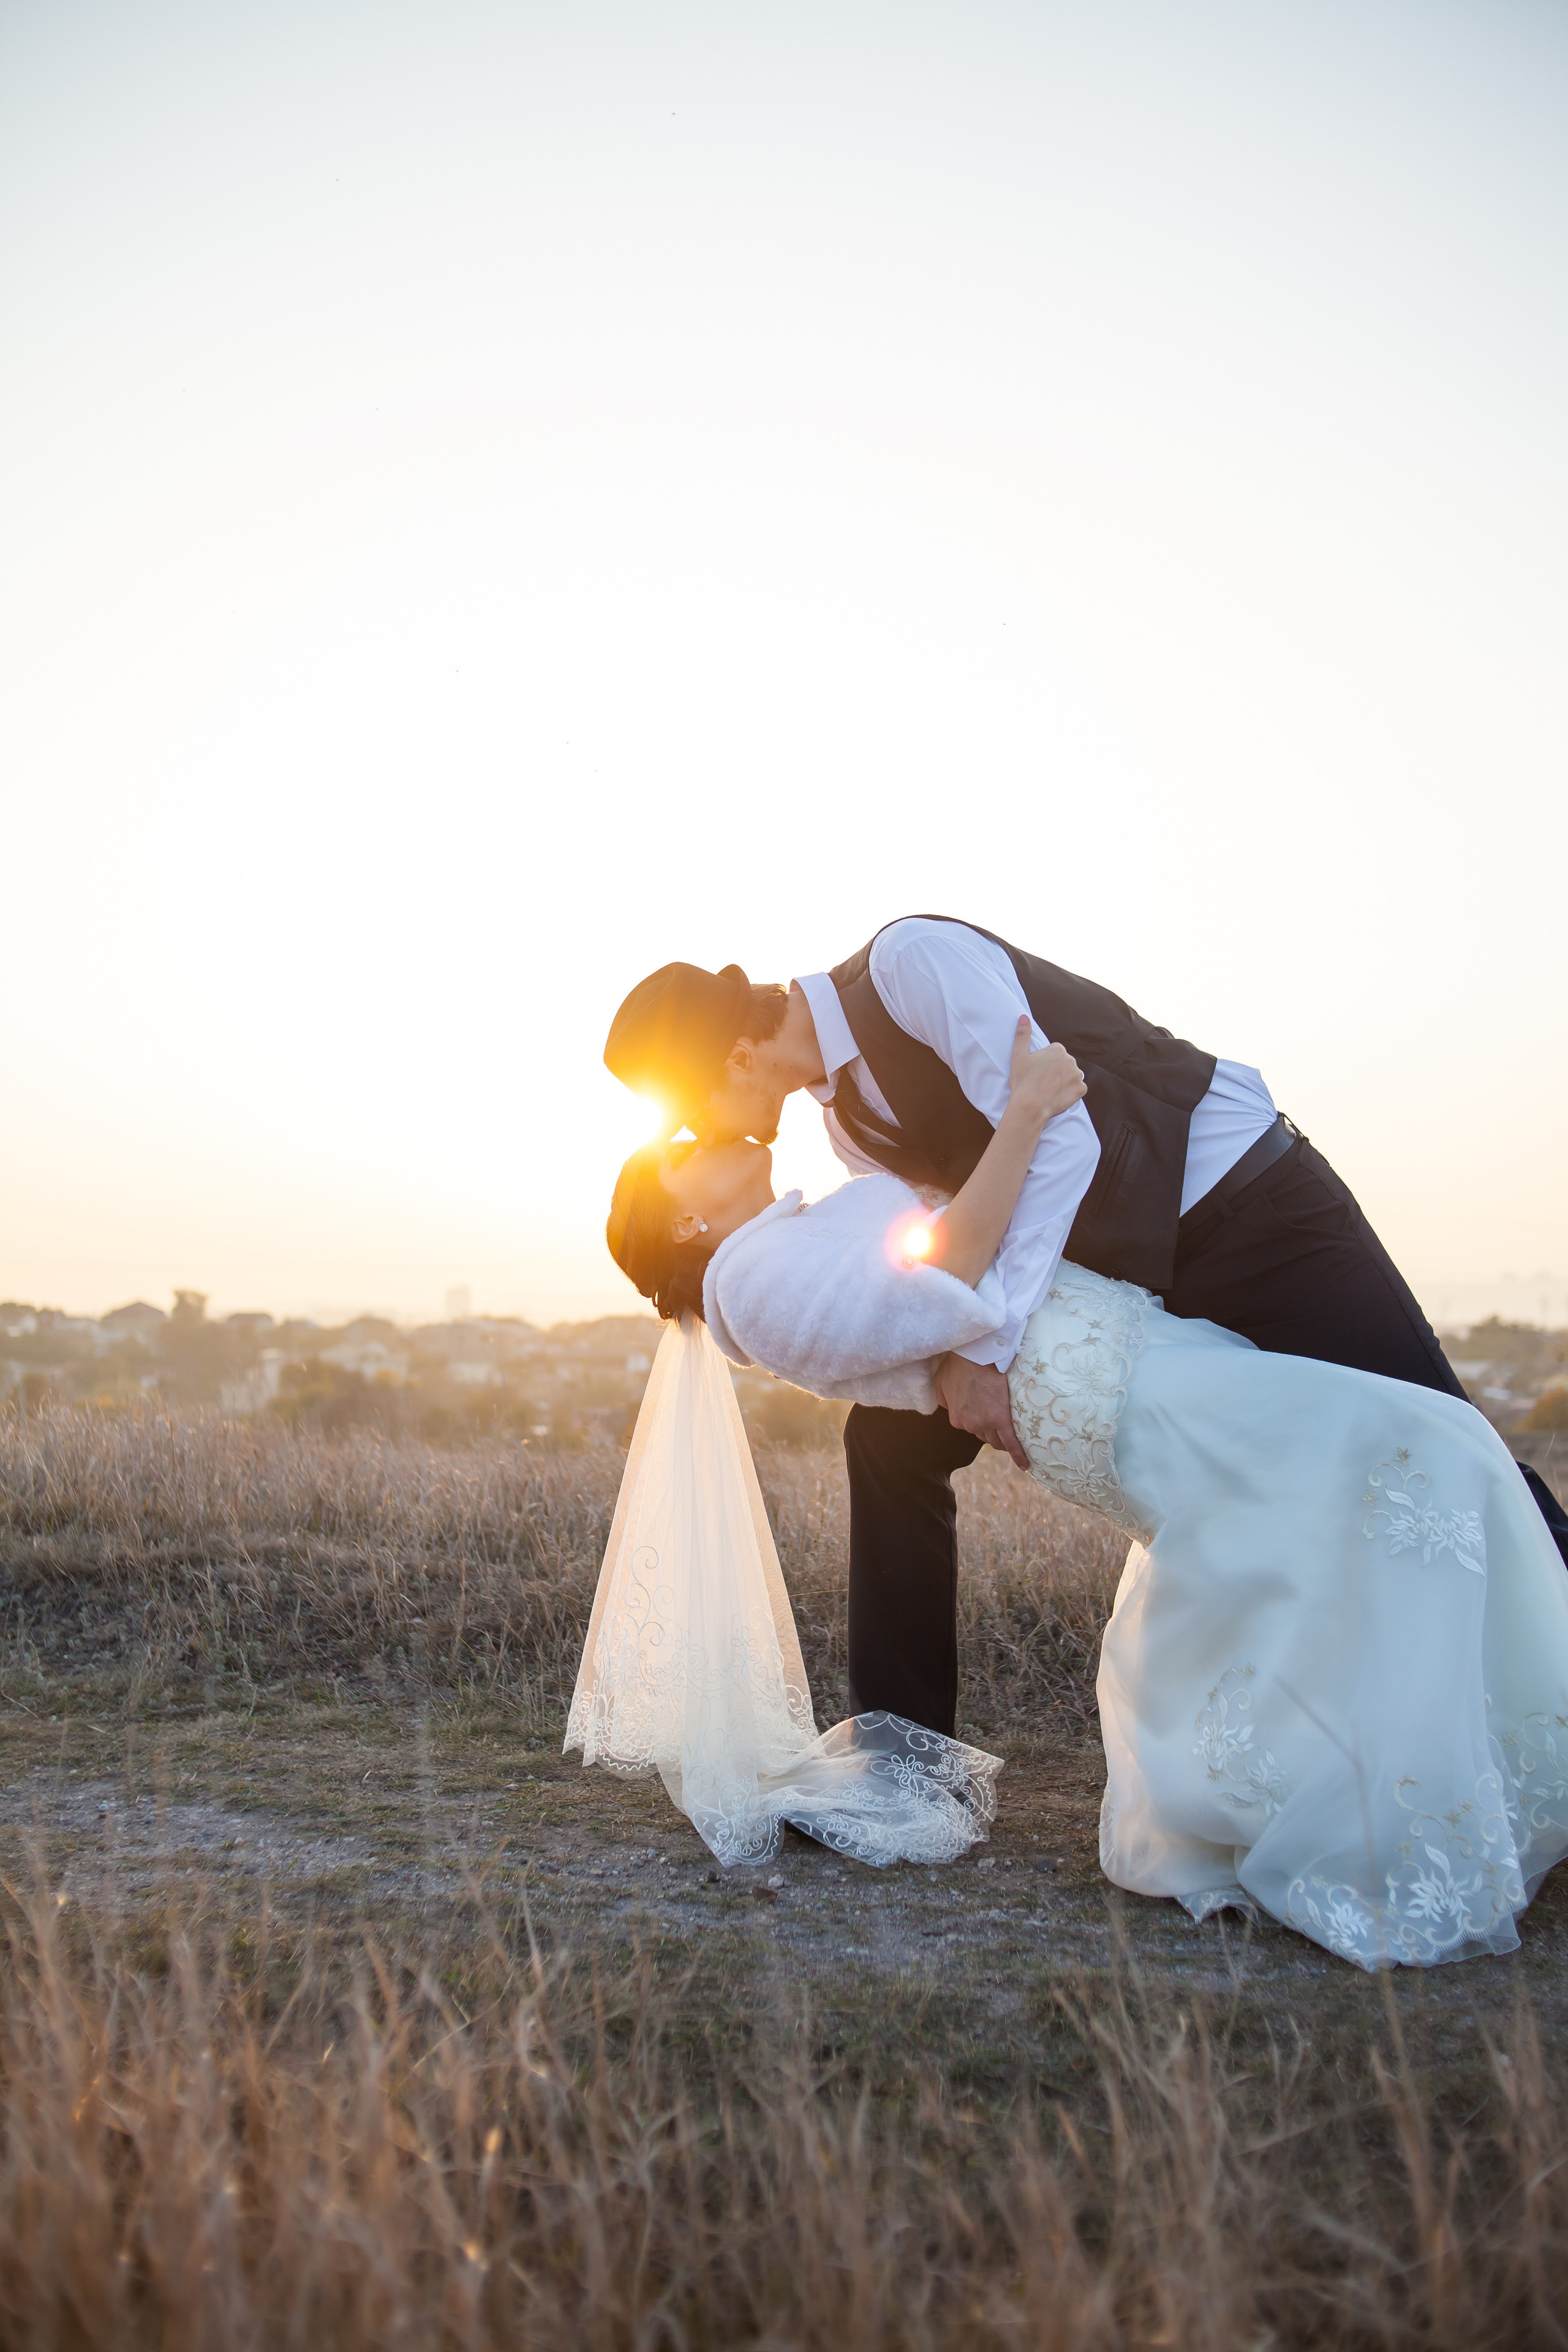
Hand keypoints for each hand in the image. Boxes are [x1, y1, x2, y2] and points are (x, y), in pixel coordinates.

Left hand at [933, 1354, 1028, 1470]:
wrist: (976, 1356)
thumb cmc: (958, 1365)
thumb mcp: (941, 1383)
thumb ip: (945, 1400)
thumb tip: (950, 1407)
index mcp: (956, 1418)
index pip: (969, 1427)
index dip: (978, 1421)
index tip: (985, 1414)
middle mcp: (970, 1425)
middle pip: (984, 1435)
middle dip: (990, 1430)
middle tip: (999, 1422)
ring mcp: (986, 1423)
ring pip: (996, 1441)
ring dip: (1003, 1442)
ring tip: (1012, 1441)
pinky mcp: (1001, 1419)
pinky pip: (1011, 1442)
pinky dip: (1018, 1455)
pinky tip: (1024, 1464)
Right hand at [1006, 1017, 1085, 1128]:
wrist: (1030, 1106)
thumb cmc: (1023, 1081)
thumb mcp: (1018, 1056)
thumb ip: (1022, 1034)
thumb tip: (1024, 1016)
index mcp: (1057, 1050)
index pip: (1054, 1052)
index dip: (1045, 1062)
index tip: (1037, 1071)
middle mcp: (1070, 1060)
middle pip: (1064, 1063)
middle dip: (1056, 1070)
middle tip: (1042, 1081)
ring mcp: (1078, 1075)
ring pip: (1072, 1075)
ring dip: (1064, 1081)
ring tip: (1050, 1090)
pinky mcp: (1081, 1090)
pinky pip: (1078, 1089)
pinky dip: (1071, 1092)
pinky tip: (1058, 1096)